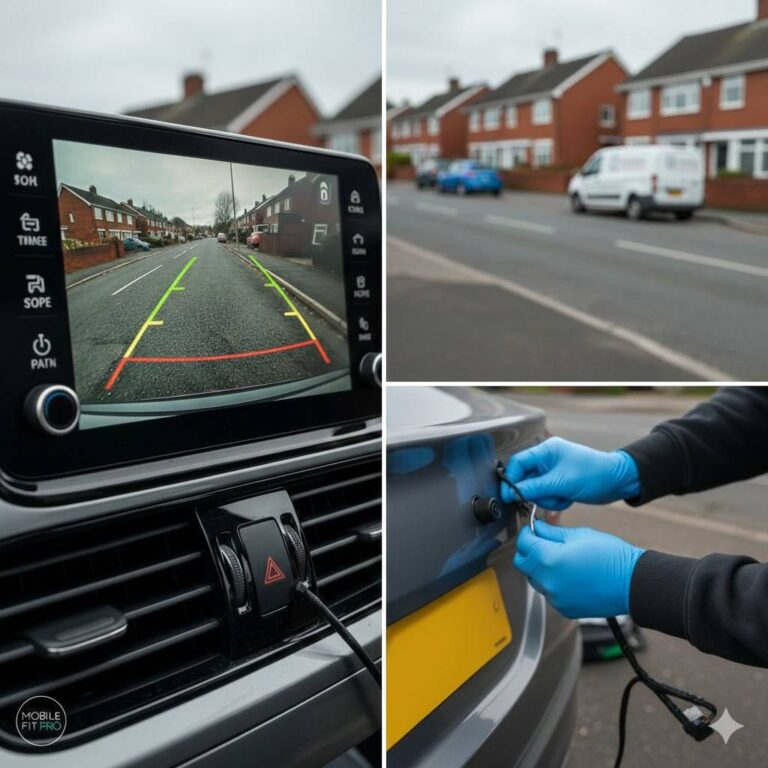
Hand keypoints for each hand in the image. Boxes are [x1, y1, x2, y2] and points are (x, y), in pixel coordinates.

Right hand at [500, 437, 639, 510]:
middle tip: (548, 497)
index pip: (518, 463)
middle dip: (536, 492)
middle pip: (525, 478)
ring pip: (535, 490)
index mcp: (546, 450)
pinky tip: (568, 499)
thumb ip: (533, 488)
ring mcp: (553, 472)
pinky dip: (555, 501)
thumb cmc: (594, 474)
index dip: (511, 479)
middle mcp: (547, 459)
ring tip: (563, 497)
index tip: (508, 496)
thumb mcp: (560, 482)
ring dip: (547, 498)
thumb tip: (510, 493)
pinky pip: (546, 495)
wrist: (619, 482)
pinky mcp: (559, 483)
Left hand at [513, 520, 644, 618]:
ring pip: (534, 579)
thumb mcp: (579, 534)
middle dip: (529, 551)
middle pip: (522, 563)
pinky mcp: (563, 608)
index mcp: (548, 558)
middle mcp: (548, 581)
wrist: (632, 583)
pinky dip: (553, 584)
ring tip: (562, 561)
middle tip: (543, 543)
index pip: (522, 543)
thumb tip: (537, 527)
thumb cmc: (610, 556)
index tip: (533, 530)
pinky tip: (570, 576)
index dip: (527, 533)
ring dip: (540, 568)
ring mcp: (555, 597)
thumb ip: (551, 531)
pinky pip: (549, 593)